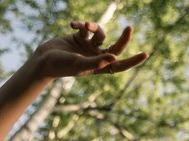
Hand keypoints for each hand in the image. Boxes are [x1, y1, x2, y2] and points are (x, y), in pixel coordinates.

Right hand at [33, 20, 148, 78]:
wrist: (42, 60)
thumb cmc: (60, 66)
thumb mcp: (79, 64)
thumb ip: (97, 62)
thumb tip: (115, 57)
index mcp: (99, 68)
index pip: (119, 65)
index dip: (132, 61)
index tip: (145, 54)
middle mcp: (96, 57)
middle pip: (115, 47)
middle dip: (123, 38)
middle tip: (130, 28)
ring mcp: (89, 47)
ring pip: (100, 33)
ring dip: (93, 26)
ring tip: (83, 25)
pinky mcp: (80, 37)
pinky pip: (86, 27)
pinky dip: (81, 23)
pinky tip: (72, 24)